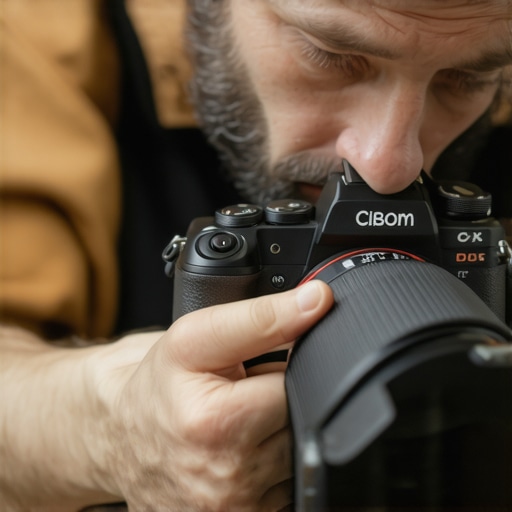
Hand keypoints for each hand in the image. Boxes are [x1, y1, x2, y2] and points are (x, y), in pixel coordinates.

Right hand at [93, 280, 332, 511]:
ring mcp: (235, 509)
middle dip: (280, 402)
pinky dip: (272, 462)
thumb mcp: (196, 336)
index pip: (299, 386)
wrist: (119, 437)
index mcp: (217, 426)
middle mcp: (228, 479)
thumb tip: (317, 300)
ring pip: (298, 456)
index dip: (284, 368)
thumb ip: (261, 317)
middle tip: (243, 393)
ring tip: (240, 422)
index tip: (261, 365)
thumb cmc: (157, 386)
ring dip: (278, 433)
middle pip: (303, 424)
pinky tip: (241, 450)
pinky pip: (287, 484)